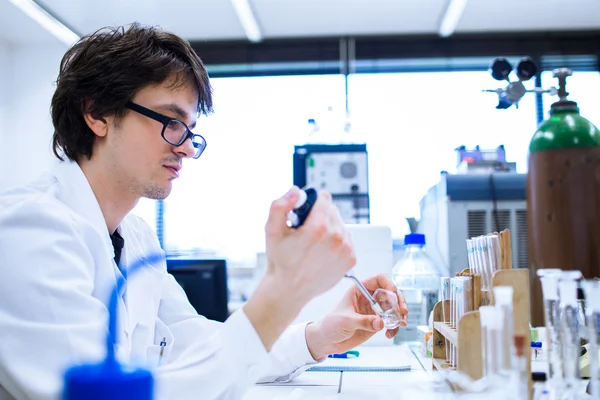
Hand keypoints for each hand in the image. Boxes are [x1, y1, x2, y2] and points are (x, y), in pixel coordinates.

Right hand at [244, 186, 355, 350]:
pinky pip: (346, 239)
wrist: (289, 289)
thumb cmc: (280, 260)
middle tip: (306, 231)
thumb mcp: (272, 230)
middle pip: (332, 211)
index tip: (305, 213)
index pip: (324, 198)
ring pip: (340, 224)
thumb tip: (295, 191)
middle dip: (319, 215)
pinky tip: (322, 251)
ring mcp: (345, 249)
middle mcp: (336, 237)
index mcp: (318, 228)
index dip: (312, 202)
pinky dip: (336, 241)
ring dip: (329, 228)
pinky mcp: (351, 258)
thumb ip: (281, 205)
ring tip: (314, 243)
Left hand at [305, 274, 407, 358]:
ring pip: (394, 307)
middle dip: (399, 301)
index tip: (394, 294)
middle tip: (402, 312)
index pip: (379, 280)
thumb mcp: (346, 321)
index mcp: (360, 290)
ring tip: (399, 324)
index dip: (389, 284)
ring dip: (400, 315)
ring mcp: (375, 310)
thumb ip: (363, 321)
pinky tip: (390, 334)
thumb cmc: (331, 325)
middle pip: (391, 293)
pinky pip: (391, 322)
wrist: (328, 341)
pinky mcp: (377, 322)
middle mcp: (369, 298)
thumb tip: (380, 323)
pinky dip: (394, 327)